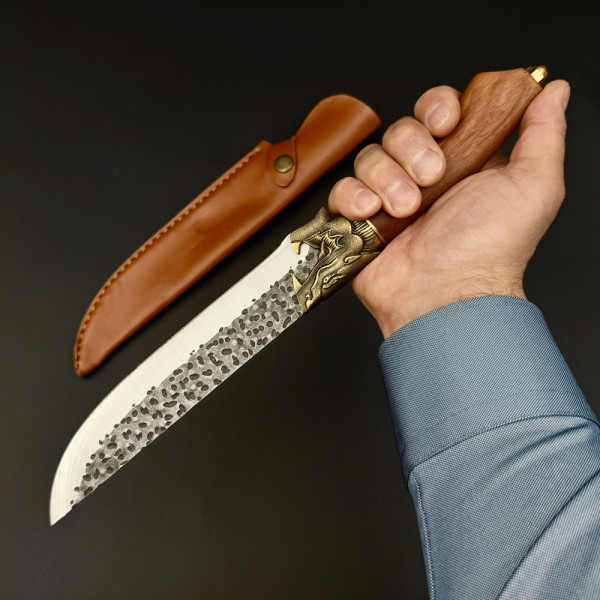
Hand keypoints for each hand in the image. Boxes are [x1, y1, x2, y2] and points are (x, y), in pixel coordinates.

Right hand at [328, 79, 569, 336]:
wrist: (447, 295)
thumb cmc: (491, 250)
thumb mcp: (533, 186)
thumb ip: (543, 133)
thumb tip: (554, 91)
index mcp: (464, 162)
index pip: (439, 112)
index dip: (437, 109)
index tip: (446, 125)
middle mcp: (425, 178)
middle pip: (401, 130)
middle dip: (413, 149)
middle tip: (432, 179)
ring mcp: (390, 198)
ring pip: (371, 157)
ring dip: (387, 178)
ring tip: (407, 209)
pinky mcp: (361, 221)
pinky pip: (342, 189)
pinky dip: (353, 197)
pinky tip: (372, 212)